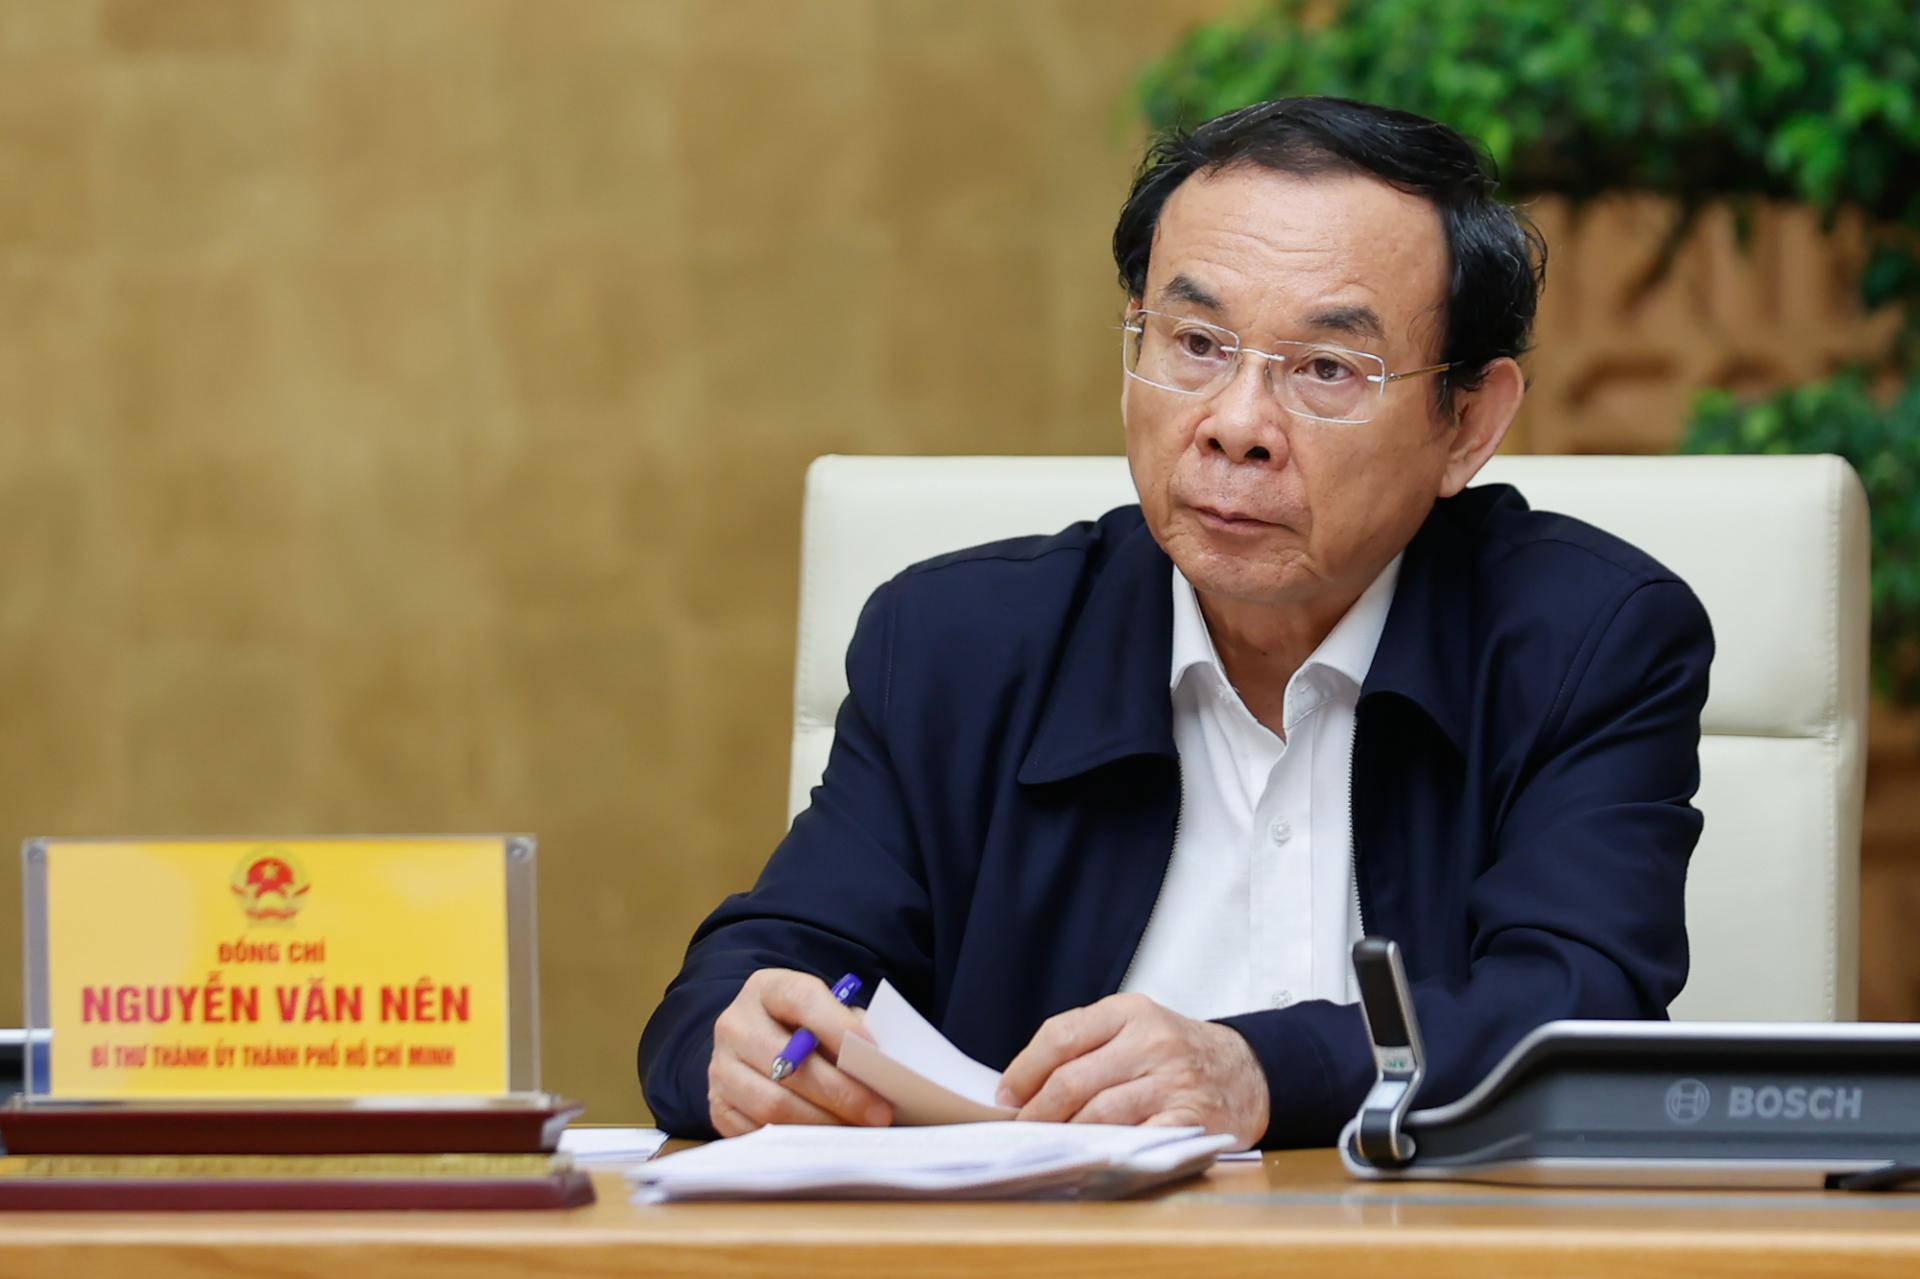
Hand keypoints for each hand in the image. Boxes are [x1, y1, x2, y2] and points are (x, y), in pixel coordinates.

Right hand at [706, 968, 894, 1136]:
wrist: (755, 1045)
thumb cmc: (805, 1029)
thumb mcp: (825, 1014)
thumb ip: (850, 1030)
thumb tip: (882, 1064)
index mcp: (767, 989)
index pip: (801, 1000)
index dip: (837, 1025)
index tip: (872, 1051)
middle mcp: (735, 1024)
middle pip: (788, 1062)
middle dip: (840, 1091)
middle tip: (879, 1112)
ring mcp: (721, 1067)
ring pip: (773, 1103)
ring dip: (822, 1122)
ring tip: (857, 1131)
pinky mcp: (718, 1106)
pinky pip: (758, 1132)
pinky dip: (796, 1141)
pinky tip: (825, 1141)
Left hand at [994, 993, 1268, 1149]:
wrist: (1246, 1071)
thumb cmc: (1177, 1053)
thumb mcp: (1135, 1028)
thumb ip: (1087, 1046)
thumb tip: (1024, 1086)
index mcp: (1130, 1012)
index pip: (1060, 1036)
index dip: (1024, 1070)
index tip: (1006, 1095)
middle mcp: (1151, 1042)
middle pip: (1073, 1080)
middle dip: (1037, 1110)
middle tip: (1022, 1128)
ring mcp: (1173, 1081)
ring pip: (1099, 1113)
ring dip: (1067, 1134)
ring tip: (1051, 1144)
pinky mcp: (1190, 1119)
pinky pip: (1138, 1138)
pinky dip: (1108, 1151)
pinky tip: (1091, 1157)